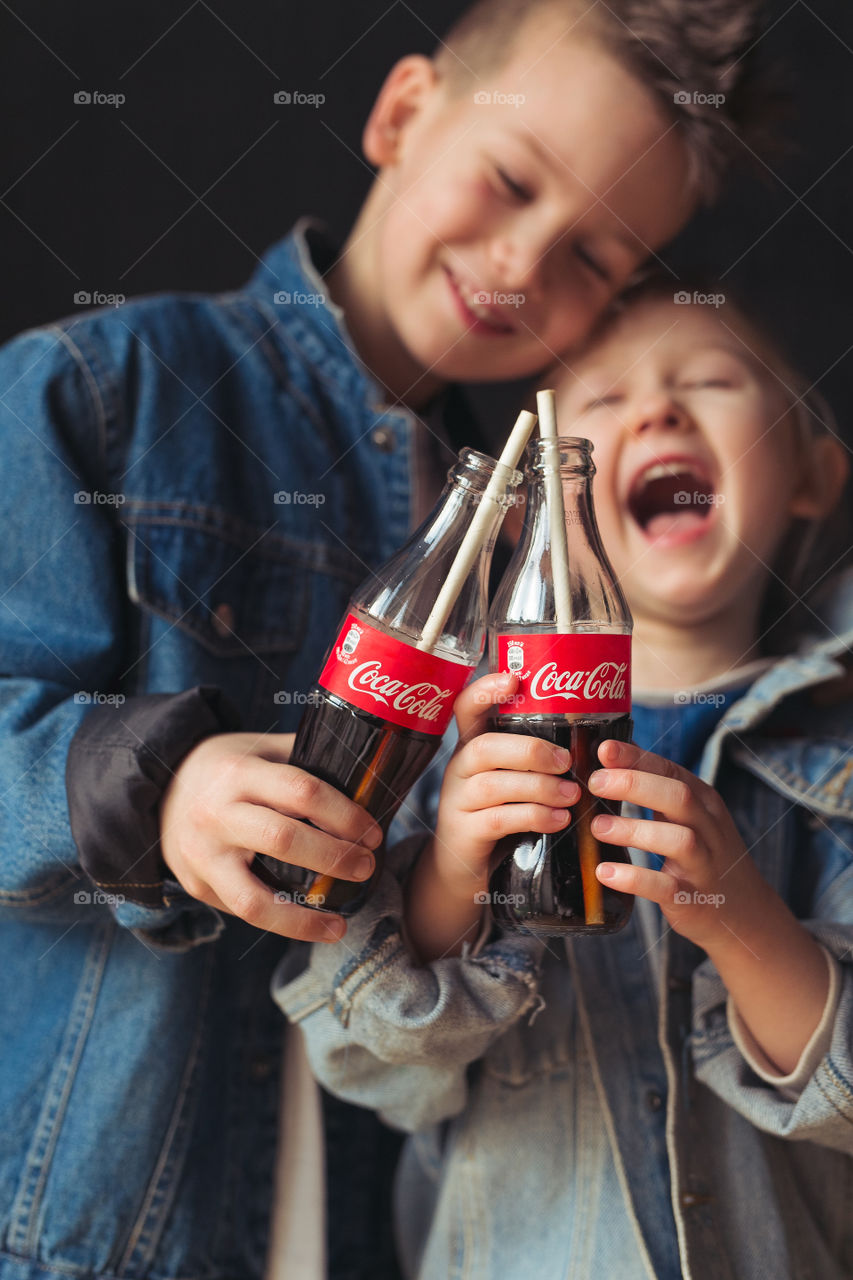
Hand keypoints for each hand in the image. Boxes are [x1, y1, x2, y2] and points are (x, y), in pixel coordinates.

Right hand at [159, 732, 381, 941]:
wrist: (162, 791)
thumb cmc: (229, 769)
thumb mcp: (261, 749)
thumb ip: (308, 759)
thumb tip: (369, 780)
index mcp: (239, 773)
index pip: (301, 791)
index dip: (344, 814)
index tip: (372, 832)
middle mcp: (216, 814)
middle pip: (282, 840)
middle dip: (333, 858)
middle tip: (366, 866)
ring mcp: (202, 856)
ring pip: (254, 899)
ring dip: (303, 919)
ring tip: (339, 926)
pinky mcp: (197, 886)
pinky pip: (243, 912)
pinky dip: (281, 924)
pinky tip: (311, 925)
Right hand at [405, 672, 580, 961]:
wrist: (464, 871)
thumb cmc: (501, 815)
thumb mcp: (513, 781)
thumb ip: (538, 760)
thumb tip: (599, 741)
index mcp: (473, 746)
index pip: (467, 708)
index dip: (486, 690)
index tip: (513, 679)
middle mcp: (460, 768)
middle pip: (483, 747)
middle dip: (530, 750)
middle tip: (567, 762)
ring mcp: (457, 802)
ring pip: (493, 785)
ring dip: (539, 788)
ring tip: (573, 795)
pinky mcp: (465, 834)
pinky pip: (498, 820)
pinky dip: (533, 817)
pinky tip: (558, 819)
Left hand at [589, 738, 767, 950]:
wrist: (745, 913)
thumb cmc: (705, 855)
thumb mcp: (691, 817)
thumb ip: (657, 789)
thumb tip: (612, 755)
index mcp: (705, 803)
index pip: (672, 771)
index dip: (638, 758)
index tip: (604, 749)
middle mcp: (709, 830)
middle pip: (679, 797)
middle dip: (635, 784)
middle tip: (595, 783)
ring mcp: (704, 866)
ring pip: (678, 840)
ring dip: (634, 830)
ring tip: (598, 827)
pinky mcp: (693, 900)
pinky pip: (665, 887)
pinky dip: (634, 878)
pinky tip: (605, 872)